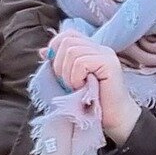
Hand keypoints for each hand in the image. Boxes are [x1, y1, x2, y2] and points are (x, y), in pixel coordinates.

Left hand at [45, 29, 139, 143]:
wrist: (113, 119)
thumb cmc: (91, 103)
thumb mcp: (68, 80)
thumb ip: (58, 65)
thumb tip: (42, 52)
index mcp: (90, 49)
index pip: (67, 35)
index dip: (55, 49)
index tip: (57, 71)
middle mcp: (99, 48)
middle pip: (66, 41)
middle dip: (59, 64)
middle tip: (67, 84)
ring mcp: (105, 54)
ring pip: (72, 51)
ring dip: (67, 74)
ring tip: (76, 87)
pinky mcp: (109, 63)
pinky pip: (81, 62)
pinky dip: (76, 78)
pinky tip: (83, 88)